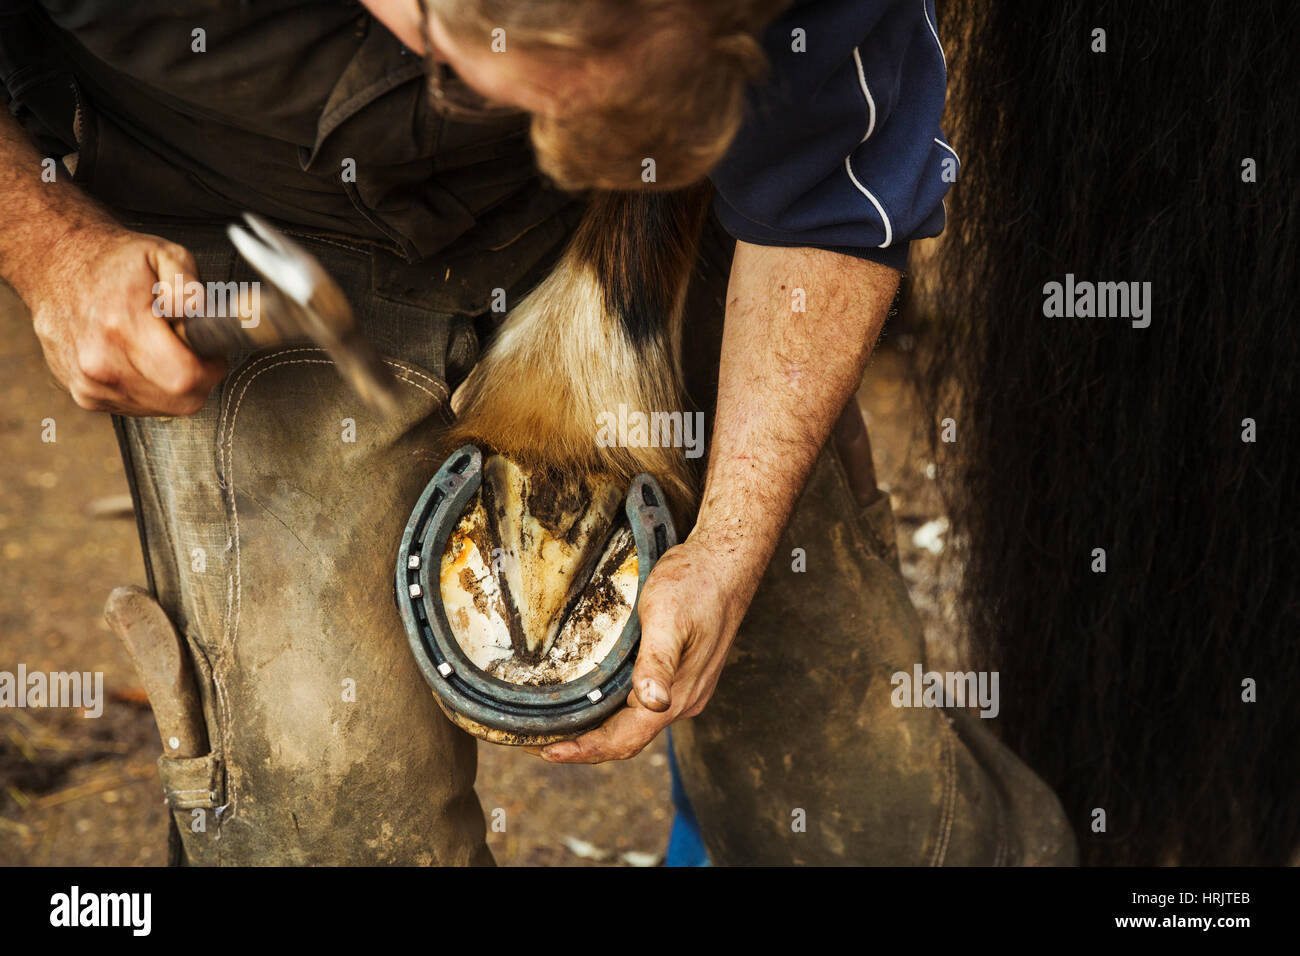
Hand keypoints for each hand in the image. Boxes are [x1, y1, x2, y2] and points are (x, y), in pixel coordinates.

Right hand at [27, 225, 225, 415]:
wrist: (54, 267)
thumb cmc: (111, 262)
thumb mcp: (163, 254)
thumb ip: (191, 287)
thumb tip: (201, 315)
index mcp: (124, 326)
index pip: (187, 377)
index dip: (211, 369)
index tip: (210, 352)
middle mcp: (102, 362)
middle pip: (180, 401)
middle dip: (197, 380)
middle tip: (189, 350)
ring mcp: (91, 384)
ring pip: (161, 409)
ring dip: (172, 387)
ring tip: (160, 349)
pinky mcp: (85, 396)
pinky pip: (137, 407)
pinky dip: (149, 390)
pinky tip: (140, 360)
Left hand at [535, 532, 758, 763]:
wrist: (726, 564)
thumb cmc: (695, 584)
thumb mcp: (667, 618)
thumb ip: (657, 662)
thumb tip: (652, 702)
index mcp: (678, 696)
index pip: (624, 740)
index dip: (584, 750)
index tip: (547, 754)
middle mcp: (683, 701)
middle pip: (627, 739)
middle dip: (585, 746)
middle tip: (540, 744)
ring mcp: (685, 690)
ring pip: (635, 724)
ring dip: (598, 730)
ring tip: (559, 727)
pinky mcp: (683, 676)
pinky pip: (643, 706)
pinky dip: (614, 711)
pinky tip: (594, 699)